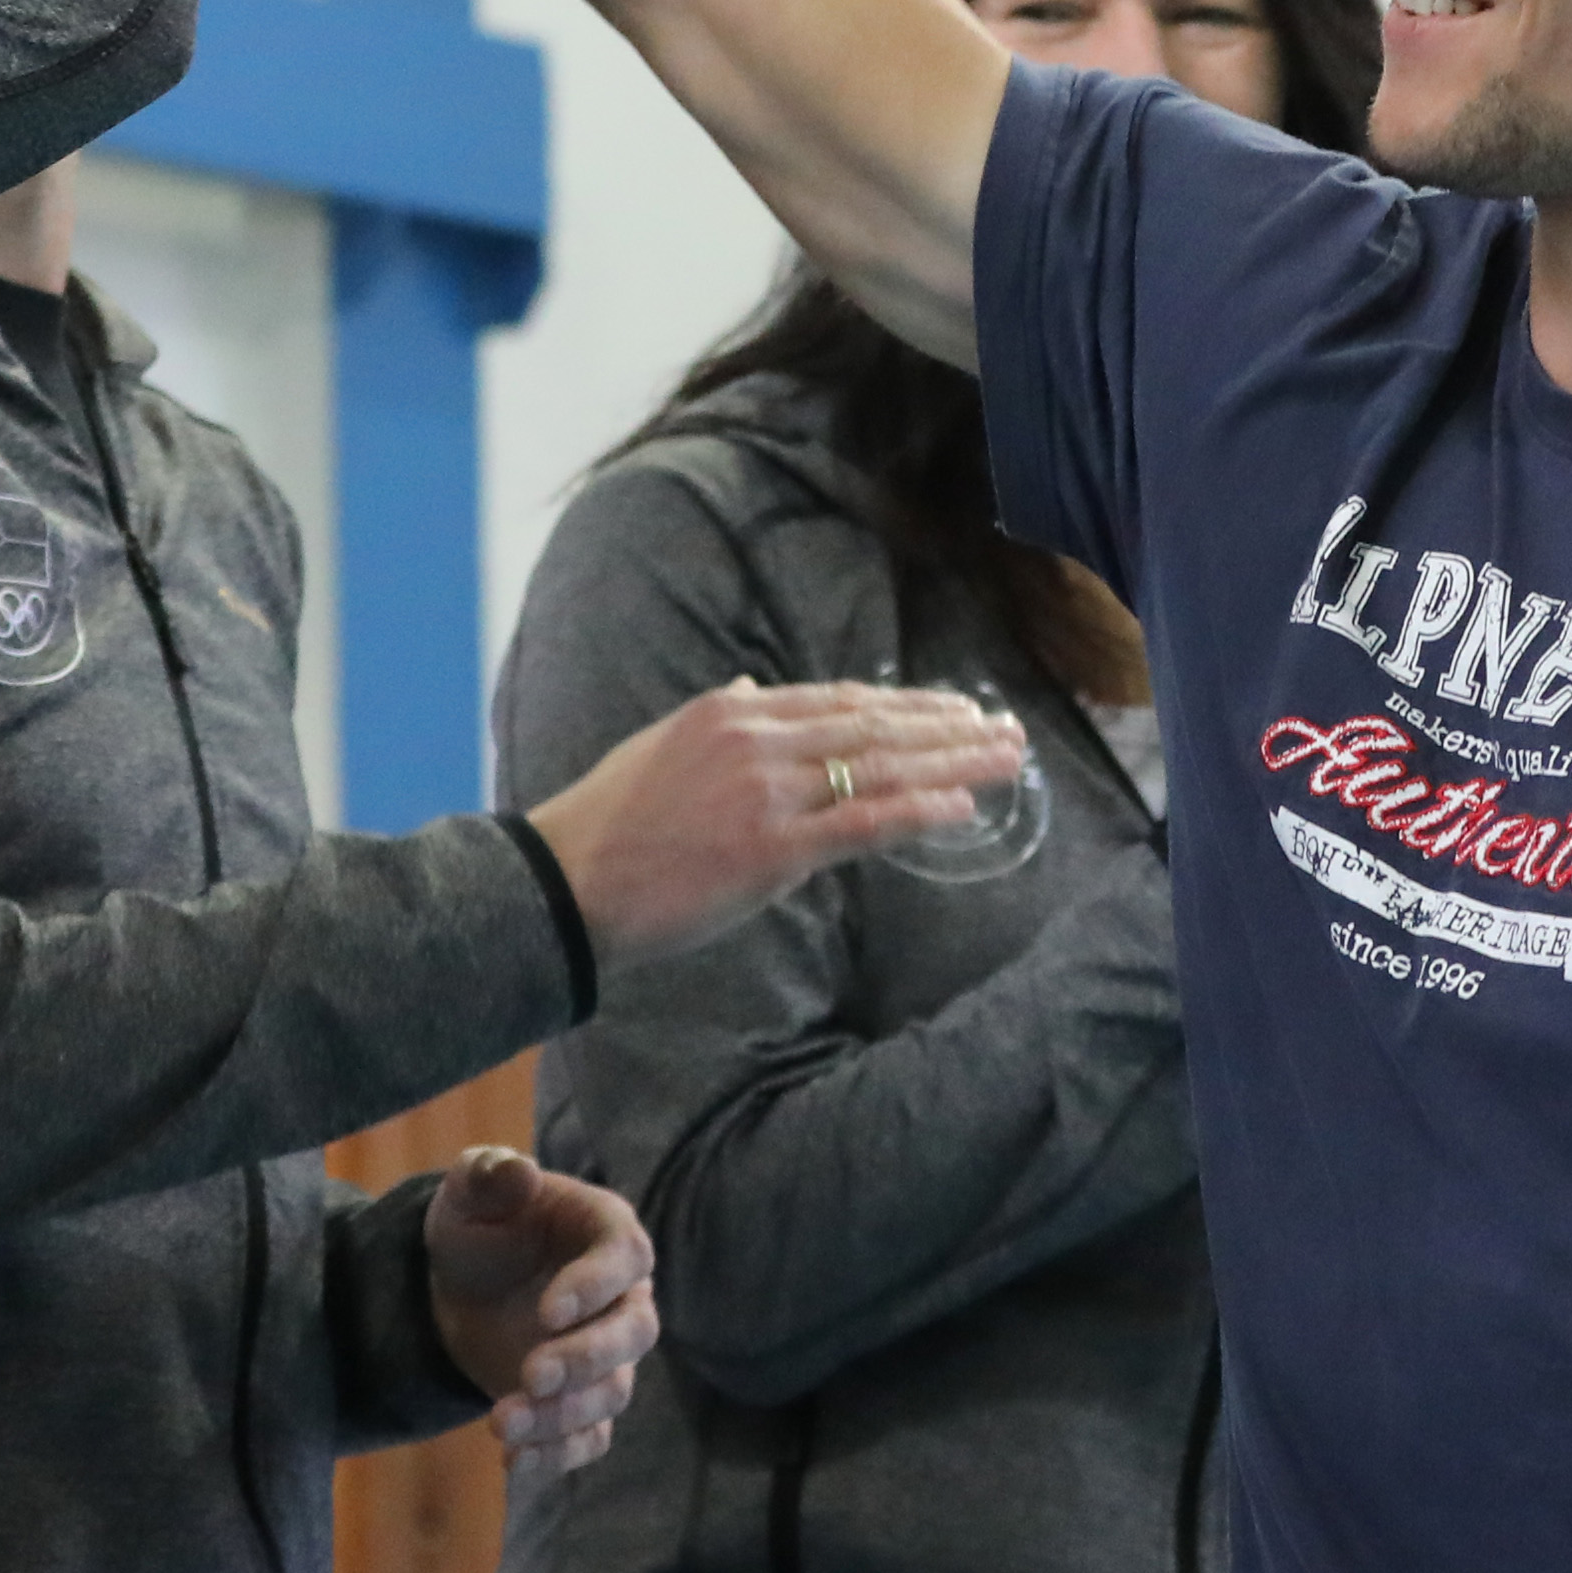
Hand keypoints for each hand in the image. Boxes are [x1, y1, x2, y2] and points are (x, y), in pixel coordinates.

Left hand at [424, 1146, 657, 1470]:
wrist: (460, 1288)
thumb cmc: (479, 1227)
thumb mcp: (469, 1194)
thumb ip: (489, 1175)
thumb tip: (515, 1171)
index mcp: (607, 1234)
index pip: (626, 1258)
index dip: (595, 1287)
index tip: (547, 1312)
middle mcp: (622, 1298)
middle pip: (633, 1334)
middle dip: (586, 1360)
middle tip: (530, 1376)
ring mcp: (606, 1357)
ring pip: (610, 1394)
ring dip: (563, 1416)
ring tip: (502, 1424)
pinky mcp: (582, 1402)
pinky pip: (589, 1438)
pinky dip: (557, 1455)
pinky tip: (514, 1462)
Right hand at [529, 679, 1026, 969]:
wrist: (566, 881)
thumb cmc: (608, 826)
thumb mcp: (661, 745)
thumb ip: (718, 717)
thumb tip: (755, 691)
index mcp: (732, 712)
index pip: (841, 700)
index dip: (905, 705)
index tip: (953, 710)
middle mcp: (757, 738)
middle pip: (875, 724)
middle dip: (947, 727)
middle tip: (1004, 729)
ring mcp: (768, 791)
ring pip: (882, 767)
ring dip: (953, 763)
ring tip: (1006, 760)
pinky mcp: (772, 847)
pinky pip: (863, 823)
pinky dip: (919, 811)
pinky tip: (962, 808)